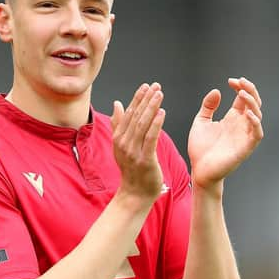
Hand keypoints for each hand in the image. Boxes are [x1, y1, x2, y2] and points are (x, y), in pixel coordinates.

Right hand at [111, 83, 165, 199]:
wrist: (135, 193)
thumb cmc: (132, 169)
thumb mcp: (121, 145)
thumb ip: (118, 124)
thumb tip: (116, 103)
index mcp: (118, 138)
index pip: (128, 113)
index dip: (137, 98)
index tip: (146, 86)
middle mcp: (124, 143)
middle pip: (136, 116)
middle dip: (146, 99)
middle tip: (156, 85)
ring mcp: (133, 151)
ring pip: (143, 124)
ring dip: (151, 107)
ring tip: (159, 94)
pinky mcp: (145, 159)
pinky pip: (150, 138)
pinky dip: (156, 124)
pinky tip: (161, 113)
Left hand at [188, 77, 263, 189]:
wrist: (199, 170)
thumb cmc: (200, 148)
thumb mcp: (201, 122)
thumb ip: (208, 107)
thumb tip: (217, 91)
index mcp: (232, 118)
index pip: (243, 99)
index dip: (241, 87)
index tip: (231, 81)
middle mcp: (241, 125)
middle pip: (253, 103)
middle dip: (250, 90)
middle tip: (240, 81)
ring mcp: (244, 136)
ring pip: (257, 115)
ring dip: (252, 103)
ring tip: (242, 93)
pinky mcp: (245, 148)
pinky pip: (257, 134)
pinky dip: (256, 123)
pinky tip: (247, 114)